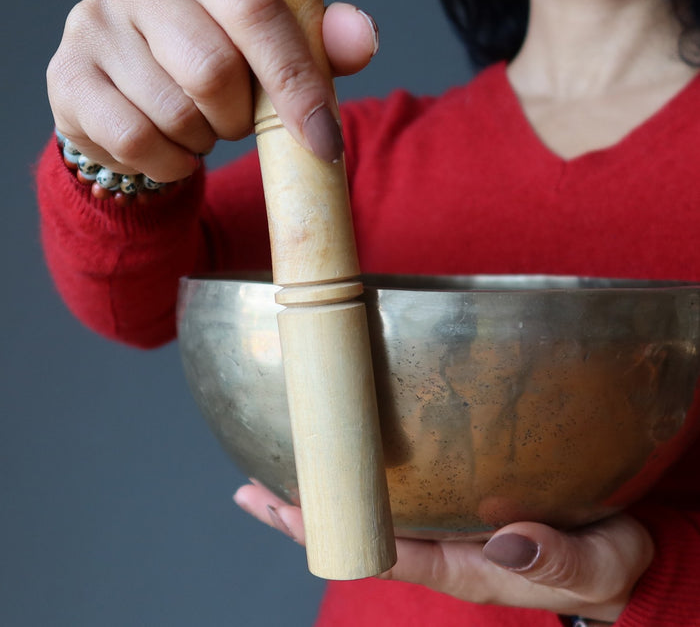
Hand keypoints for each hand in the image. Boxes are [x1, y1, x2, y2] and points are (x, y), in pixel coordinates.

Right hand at [47, 0, 378, 180]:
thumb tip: (365, 38)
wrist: (130, 94)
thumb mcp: (267, 51)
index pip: (255, 10)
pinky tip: (169, 148)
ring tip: (198, 126)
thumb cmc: (212, 66)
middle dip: (239, 118)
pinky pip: (136, 141)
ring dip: (203, 140)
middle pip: (212, 69)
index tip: (324, 141)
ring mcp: (92, 25)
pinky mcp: (68, 78)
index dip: (296, 82)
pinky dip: (169, 162)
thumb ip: (319, 45)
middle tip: (235, 121)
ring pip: (175, 113)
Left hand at [233, 481, 652, 623]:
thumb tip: (510, 541)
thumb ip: (558, 558)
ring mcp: (443, 523)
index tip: (291, 511)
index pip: (385, 550)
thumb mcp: (595, 565)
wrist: (613, 555)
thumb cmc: (600, 563)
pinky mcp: (453, 502)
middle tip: (253, 492)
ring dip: (318, 494)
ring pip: (366, 510)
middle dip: (305, 514)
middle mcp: (442, 544)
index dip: (335, 530)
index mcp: (465, 566)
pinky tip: (333, 454)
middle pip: (358, 532)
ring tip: (264, 478)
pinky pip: (393, 492)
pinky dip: (356, 474)